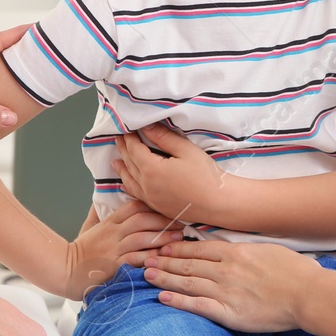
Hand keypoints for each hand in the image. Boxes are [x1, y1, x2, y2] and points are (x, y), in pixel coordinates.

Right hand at [67, 199, 182, 299]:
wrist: (63, 270)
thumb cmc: (80, 251)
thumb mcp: (90, 226)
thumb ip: (100, 212)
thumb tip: (106, 197)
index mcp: (109, 222)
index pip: (134, 206)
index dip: (153, 205)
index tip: (169, 208)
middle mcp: (113, 233)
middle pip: (142, 219)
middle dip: (164, 219)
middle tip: (182, 222)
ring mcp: (114, 249)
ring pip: (142, 237)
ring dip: (163, 237)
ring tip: (179, 237)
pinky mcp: (114, 266)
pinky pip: (136, 259)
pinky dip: (152, 257)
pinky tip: (165, 257)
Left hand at [113, 123, 232, 224]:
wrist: (219, 204)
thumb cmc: (207, 176)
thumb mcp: (186, 150)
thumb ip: (164, 138)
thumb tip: (147, 127)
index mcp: (152, 170)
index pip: (134, 150)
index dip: (129, 138)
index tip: (126, 129)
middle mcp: (147, 186)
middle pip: (129, 164)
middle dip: (123, 150)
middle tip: (118, 139)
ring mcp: (151, 199)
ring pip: (129, 181)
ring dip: (122, 169)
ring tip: (115, 161)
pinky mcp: (158, 208)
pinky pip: (136, 195)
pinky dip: (128, 186)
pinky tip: (126, 185)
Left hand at [143, 240, 319, 332]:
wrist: (307, 293)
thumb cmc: (295, 272)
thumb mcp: (269, 251)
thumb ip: (247, 252)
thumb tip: (234, 250)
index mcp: (236, 253)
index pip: (199, 249)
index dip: (178, 248)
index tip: (163, 247)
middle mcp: (226, 269)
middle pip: (188, 264)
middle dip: (164, 261)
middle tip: (145, 259)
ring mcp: (226, 290)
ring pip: (188, 282)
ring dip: (165, 278)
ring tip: (147, 275)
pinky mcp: (229, 312)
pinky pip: (198, 306)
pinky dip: (178, 302)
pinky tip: (162, 299)